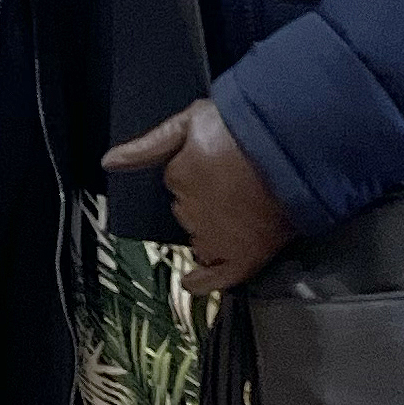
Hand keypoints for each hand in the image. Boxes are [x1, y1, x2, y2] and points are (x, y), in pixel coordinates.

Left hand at [103, 99, 294, 293]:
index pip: (178, 181)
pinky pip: (217, 279)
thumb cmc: (245, 128)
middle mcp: (191, 212)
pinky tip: (191, 283)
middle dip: (205, 201)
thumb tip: (108, 161)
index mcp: (178, 178)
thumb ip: (148, 144)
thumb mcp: (190, 121)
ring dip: (210, 231)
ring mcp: (217, 238)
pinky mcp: (245, 256)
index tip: (218, 163)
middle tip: (235, 184)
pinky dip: (203, 283)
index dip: (198, 172)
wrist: (295, 147)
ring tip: (238, 212)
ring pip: (202, 240)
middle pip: (188, 212)